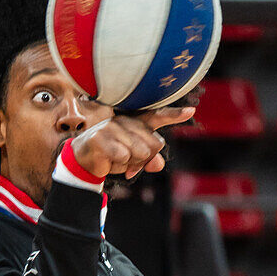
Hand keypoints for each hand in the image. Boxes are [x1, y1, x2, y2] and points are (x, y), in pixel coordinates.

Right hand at [71, 105, 195, 180]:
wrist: (85, 162)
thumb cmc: (112, 156)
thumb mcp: (134, 161)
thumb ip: (149, 160)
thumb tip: (159, 164)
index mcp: (136, 123)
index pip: (158, 117)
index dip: (174, 115)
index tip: (191, 111)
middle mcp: (126, 121)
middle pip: (154, 144)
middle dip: (144, 159)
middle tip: (129, 160)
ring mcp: (112, 126)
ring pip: (140, 152)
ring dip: (130, 163)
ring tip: (116, 159)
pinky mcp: (100, 136)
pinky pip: (123, 155)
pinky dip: (119, 164)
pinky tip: (108, 160)